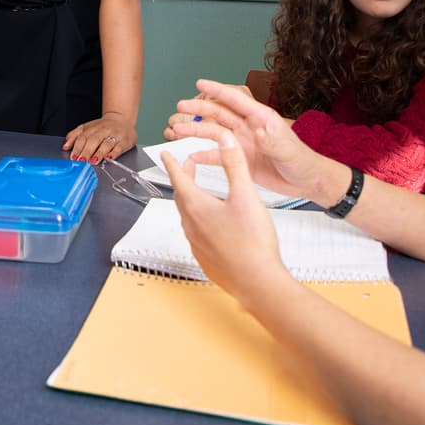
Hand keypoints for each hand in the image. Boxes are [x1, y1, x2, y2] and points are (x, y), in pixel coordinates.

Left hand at [62, 111, 135, 162]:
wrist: (122, 119)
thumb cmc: (103, 127)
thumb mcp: (87, 128)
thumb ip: (75, 136)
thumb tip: (65, 146)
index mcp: (92, 128)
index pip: (83, 138)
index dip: (77, 148)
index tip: (73, 157)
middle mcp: (103, 131)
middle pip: (93, 141)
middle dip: (87, 151)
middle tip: (82, 161)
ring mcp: (114, 135)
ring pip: (106, 144)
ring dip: (99, 153)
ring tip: (93, 161)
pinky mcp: (124, 141)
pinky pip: (119, 147)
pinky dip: (114, 153)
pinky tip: (109, 158)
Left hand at [161, 129, 291, 305]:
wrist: (259, 283)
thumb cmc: (253, 242)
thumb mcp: (246, 195)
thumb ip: (234, 165)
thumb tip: (226, 141)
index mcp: (197, 208)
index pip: (178, 179)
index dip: (172, 164)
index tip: (165, 154)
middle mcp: (192, 227)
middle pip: (181, 197)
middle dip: (183, 179)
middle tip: (188, 167)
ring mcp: (197, 245)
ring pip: (188, 216)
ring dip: (191, 200)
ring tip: (202, 192)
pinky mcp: (206, 259)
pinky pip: (197, 234)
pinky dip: (200, 220)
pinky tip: (214, 224)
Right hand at [168, 78, 333, 200]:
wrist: (307, 182)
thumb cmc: (303, 162)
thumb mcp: (290, 151)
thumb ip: (273, 142)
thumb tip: (258, 131)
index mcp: (262, 119)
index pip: (236, 100)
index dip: (217, 90)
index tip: (200, 83)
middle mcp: (249, 127)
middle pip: (220, 114)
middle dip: (199, 108)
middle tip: (181, 105)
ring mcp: (243, 143)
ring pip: (215, 133)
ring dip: (197, 130)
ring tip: (178, 130)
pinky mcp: (241, 160)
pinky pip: (218, 156)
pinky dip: (204, 155)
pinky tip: (191, 156)